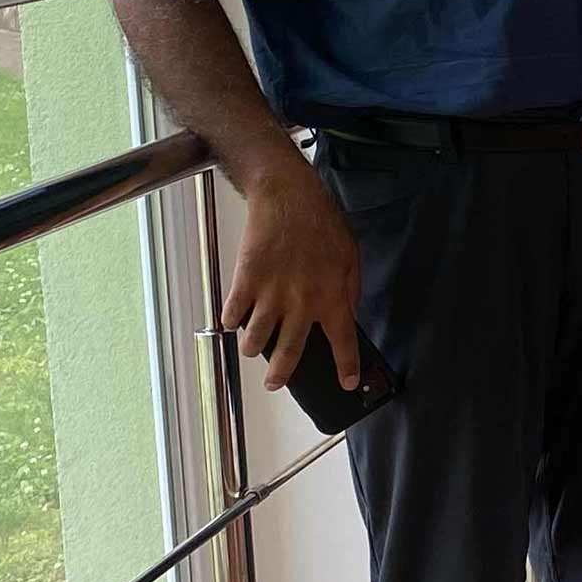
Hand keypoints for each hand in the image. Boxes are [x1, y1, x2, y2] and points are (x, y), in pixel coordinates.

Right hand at [225, 155, 362, 393]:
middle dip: (281, 374)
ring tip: (252, 349)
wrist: (288, 198)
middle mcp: (302, 303)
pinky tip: (234, 321)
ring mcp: (271, 294)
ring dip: (253, 348)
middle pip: (290, 352)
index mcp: (332, 297)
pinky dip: (231, 321)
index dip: (347, 367)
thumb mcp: (351, 258)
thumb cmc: (323, 225)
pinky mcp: (245, 281)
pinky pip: (232, 314)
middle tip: (275, 383)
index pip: (343, 343)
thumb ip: (350, 292)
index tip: (345, 383)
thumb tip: (348, 316)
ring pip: (257, 339)